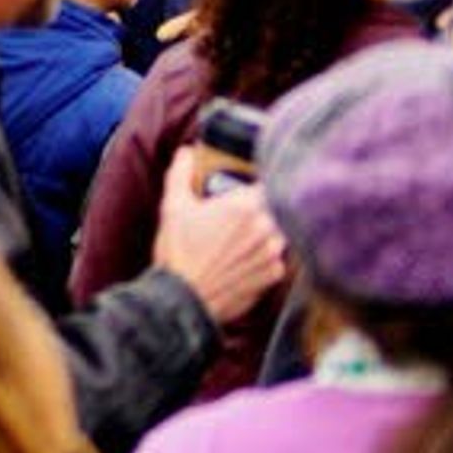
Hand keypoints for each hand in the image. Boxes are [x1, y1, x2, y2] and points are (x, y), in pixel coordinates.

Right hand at [151, 160, 287, 321]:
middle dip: (261, 208)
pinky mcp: (274, 275)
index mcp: (245, 205)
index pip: (268, 182)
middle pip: (276, 207)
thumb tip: (186, 153)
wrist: (184, 299)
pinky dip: (265, 255)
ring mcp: (274, 253)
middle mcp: (267, 227)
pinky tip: (244, 259)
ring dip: (266, 231)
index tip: (248, 186)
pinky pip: (277, 257)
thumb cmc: (178, 253)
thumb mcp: (173, 206)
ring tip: (242, 237)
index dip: (259, 183)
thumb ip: (180, 173)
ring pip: (280, 231)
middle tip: (239, 214)